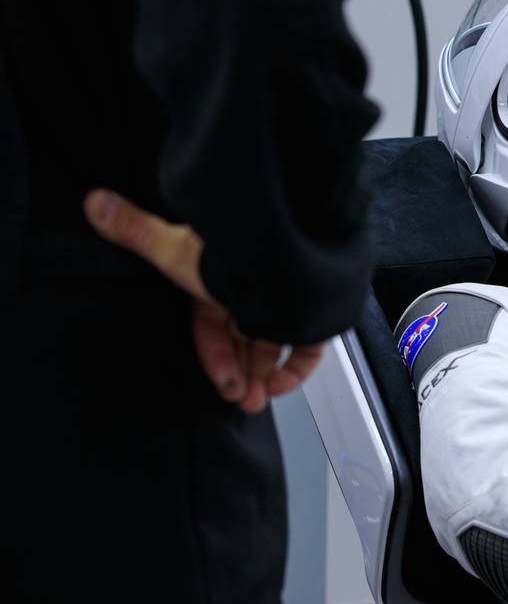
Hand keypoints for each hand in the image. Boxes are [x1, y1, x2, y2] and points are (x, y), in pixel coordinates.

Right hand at [83, 189, 324, 412]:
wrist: (292, 246)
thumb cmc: (236, 252)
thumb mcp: (178, 250)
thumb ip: (137, 232)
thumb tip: (95, 202)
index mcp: (221, 281)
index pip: (213, 328)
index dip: (217, 359)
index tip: (223, 385)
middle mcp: (252, 292)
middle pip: (244, 341)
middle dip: (242, 375)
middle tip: (244, 402)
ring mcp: (286, 302)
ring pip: (273, 346)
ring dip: (265, 378)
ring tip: (258, 401)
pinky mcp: (316, 312)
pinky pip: (310, 347)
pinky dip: (298, 369)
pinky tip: (283, 384)